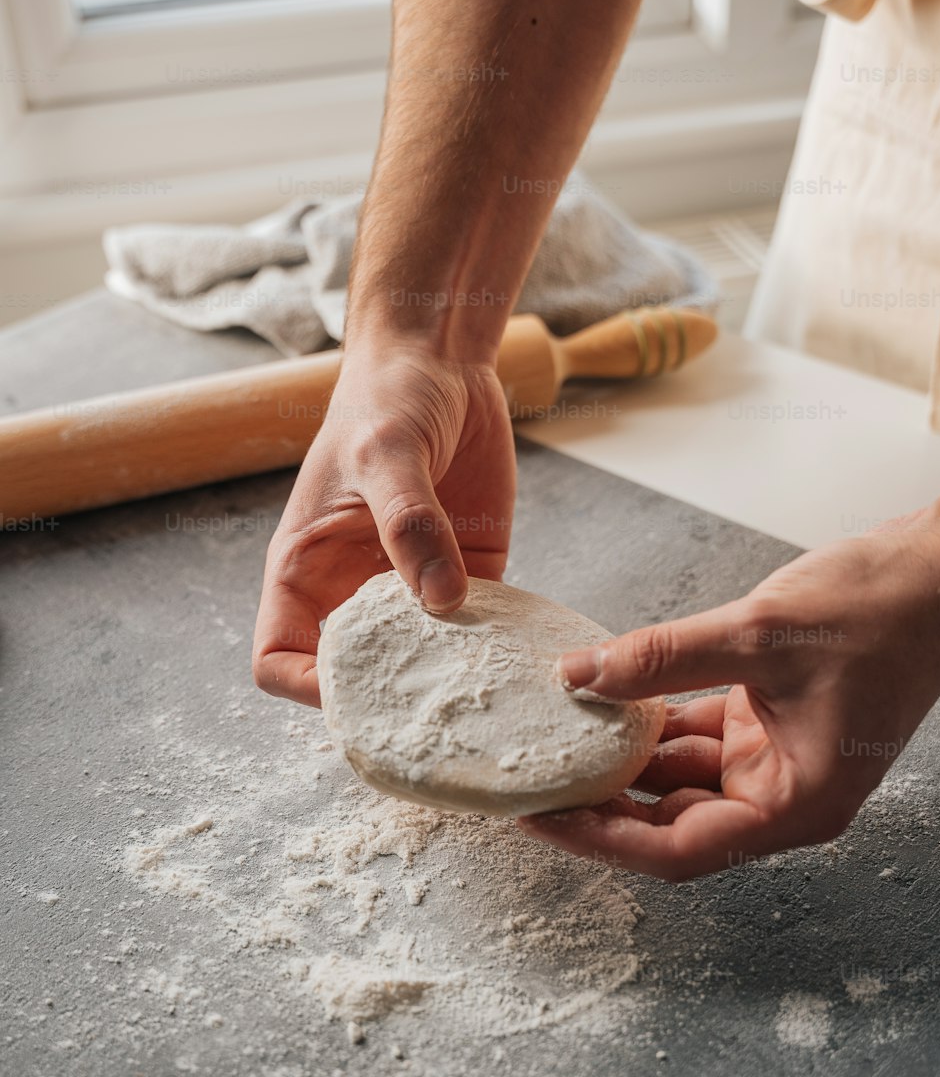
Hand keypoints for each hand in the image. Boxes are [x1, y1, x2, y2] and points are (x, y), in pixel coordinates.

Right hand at [253, 340, 515, 705]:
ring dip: (452, 681)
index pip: (280, 658)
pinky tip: (523, 657)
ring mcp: (413, 590)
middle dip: (389, 702)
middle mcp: (355, 591)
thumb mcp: (387, 453)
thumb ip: (410, 523)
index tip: (358, 693)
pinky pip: (479, 632)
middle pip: (356, 678)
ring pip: (424, 665)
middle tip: (439, 713)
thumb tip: (441, 601)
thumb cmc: (385, 400)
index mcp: (306, 570)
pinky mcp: (469, 578)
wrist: (440, 363)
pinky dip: (497, 648)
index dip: (307, 686)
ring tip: (489, 695)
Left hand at [519, 515, 939, 878]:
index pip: (676, 849)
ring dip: (619, 758)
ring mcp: (776, 757)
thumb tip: (577, 676)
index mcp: (795, 807)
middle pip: (670, 822)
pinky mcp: (769, 718)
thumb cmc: (881, 611)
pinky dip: (649, 717)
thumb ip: (661, 658)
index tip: (540, 820)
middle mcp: (783, 795)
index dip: (600, 839)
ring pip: (676, 776)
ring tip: (550, 740)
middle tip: (529, 782)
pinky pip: (693, 733)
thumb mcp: (757, 635)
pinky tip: (600, 696)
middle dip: (600, 803)